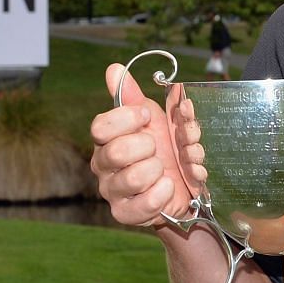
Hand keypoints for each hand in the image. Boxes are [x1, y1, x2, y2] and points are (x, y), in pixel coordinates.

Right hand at [88, 63, 206, 228]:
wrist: (182, 185)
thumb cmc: (164, 147)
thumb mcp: (152, 118)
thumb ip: (132, 96)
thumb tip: (114, 69)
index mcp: (105, 139)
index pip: (100, 127)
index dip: (127, 119)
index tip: (147, 116)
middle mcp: (103, 165)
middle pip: (115, 153)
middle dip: (147, 146)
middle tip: (158, 147)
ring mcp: (112, 191)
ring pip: (131, 178)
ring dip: (157, 170)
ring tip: (164, 169)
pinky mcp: (125, 214)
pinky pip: (141, 205)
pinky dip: (161, 193)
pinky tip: (167, 186)